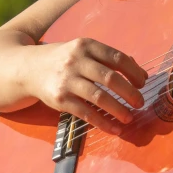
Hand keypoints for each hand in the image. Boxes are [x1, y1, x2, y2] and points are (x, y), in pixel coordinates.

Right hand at [24, 38, 147, 134]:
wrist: (29, 68)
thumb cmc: (64, 59)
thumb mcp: (82, 49)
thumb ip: (107, 58)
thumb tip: (137, 70)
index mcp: (86, 45)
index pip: (116, 58)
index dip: (133, 71)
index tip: (143, 82)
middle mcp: (76, 60)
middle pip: (110, 78)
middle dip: (129, 92)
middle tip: (140, 102)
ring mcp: (67, 80)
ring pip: (99, 97)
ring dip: (118, 109)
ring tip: (129, 117)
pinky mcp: (60, 99)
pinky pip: (85, 113)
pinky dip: (102, 122)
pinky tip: (114, 128)